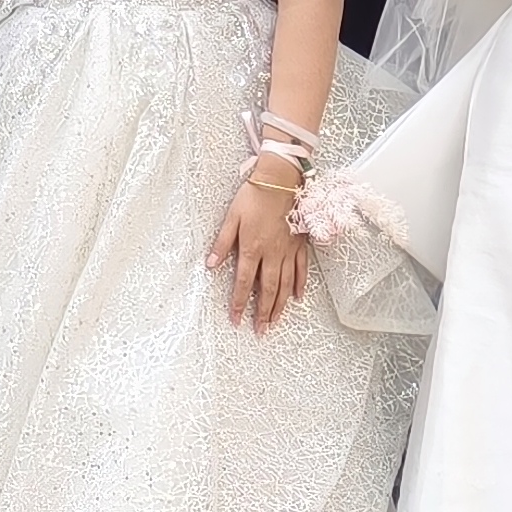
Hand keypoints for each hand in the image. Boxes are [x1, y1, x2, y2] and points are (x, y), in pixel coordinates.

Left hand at [210, 172, 310, 332]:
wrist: (281, 179)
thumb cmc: (254, 196)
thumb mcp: (231, 217)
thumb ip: (222, 243)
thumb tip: (210, 265)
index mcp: (252, 248)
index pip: (243, 283)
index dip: (238, 303)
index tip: (235, 319)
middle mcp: (272, 254)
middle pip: (267, 290)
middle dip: (262, 313)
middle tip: (260, 331)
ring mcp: (288, 250)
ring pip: (285, 284)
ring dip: (280, 305)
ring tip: (275, 322)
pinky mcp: (300, 244)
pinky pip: (301, 269)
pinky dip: (300, 284)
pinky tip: (297, 297)